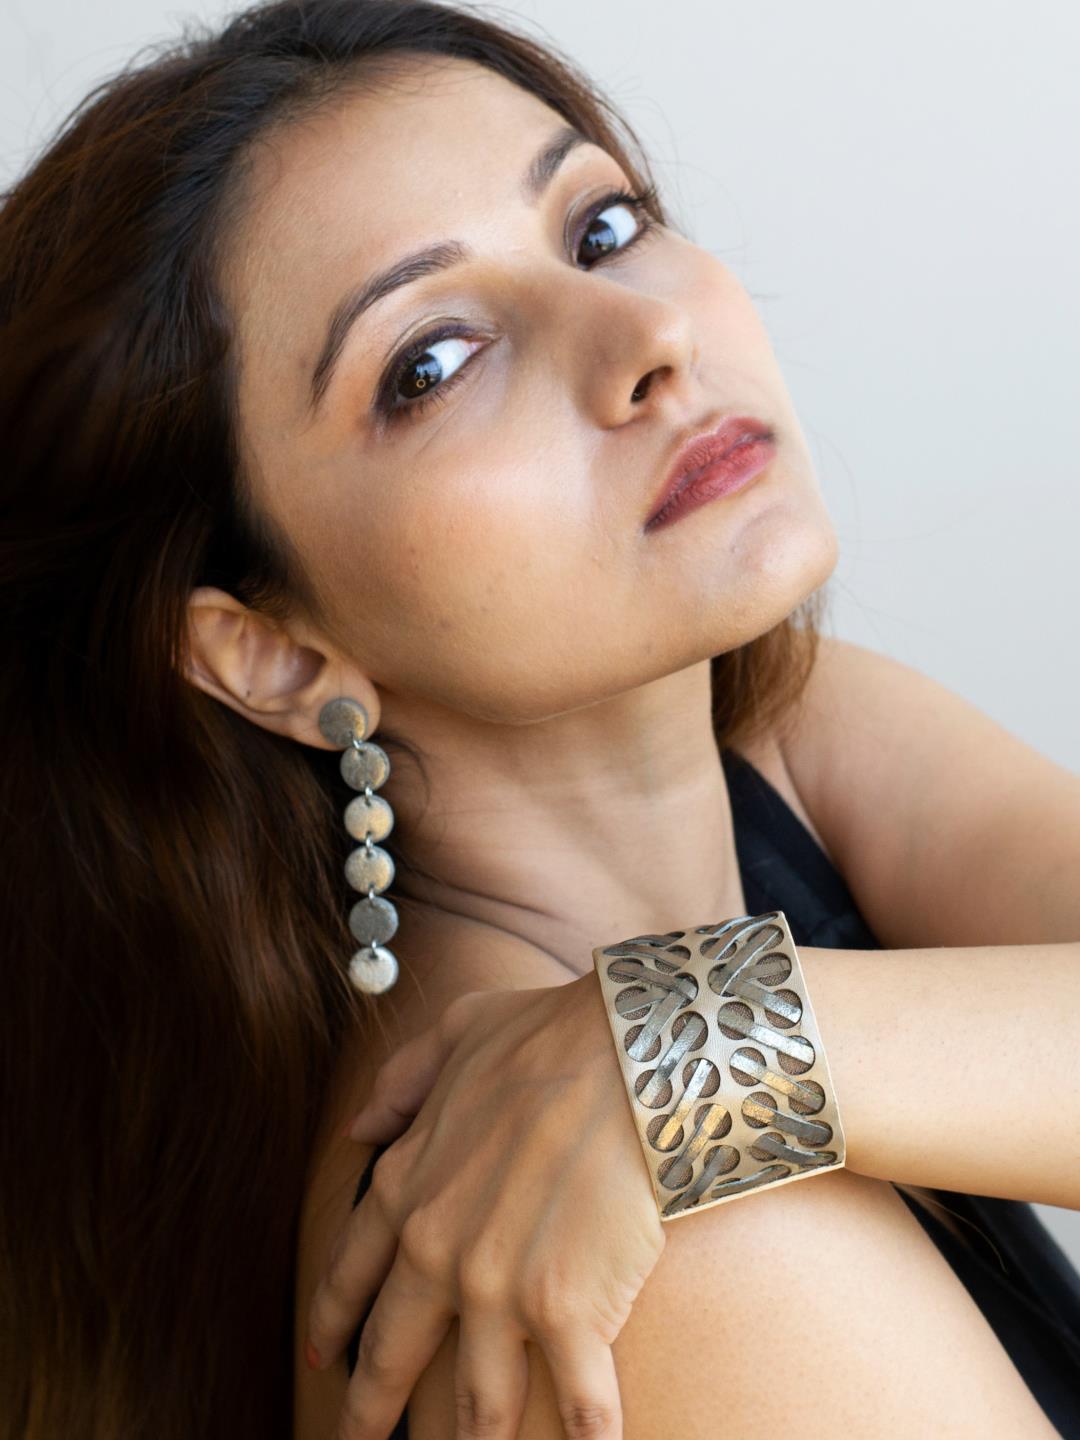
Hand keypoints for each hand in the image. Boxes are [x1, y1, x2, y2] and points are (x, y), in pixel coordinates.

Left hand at [305, 969, 665, 1439]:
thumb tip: (357, 1126)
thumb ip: (400, 1082)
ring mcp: (498, 1291)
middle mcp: (437, 1252)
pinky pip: (576, 1402)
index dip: (336, 1320)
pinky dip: (583, 1439)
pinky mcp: (566, 1312)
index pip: (353, 1270)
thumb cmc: (549, 1033)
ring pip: (477, 1400)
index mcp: (407, 1186)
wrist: (625, 1052)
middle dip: (371, 1412)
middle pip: (394, 1354)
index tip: (325, 1359)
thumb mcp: (456, 1034)